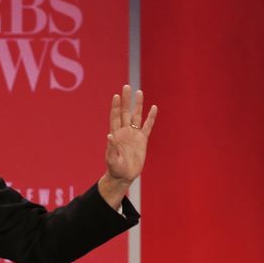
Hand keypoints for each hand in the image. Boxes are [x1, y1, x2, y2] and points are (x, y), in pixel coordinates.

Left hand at [99, 85, 156, 207]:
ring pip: (136, 116)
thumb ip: (111, 148)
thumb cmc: (115, 169)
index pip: (116, 117)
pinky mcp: (142, 140)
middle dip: (126, 100)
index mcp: (116, 135)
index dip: (116, 107)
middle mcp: (124, 131)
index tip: (117, 96)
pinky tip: (154, 108)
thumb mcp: (112, 160)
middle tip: (126, 87)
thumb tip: (109, 136)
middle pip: (126, 112)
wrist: (124, 175)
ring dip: (138, 105)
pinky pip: (147, 126)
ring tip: (139, 92)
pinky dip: (150, 118)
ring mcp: (134, 134)